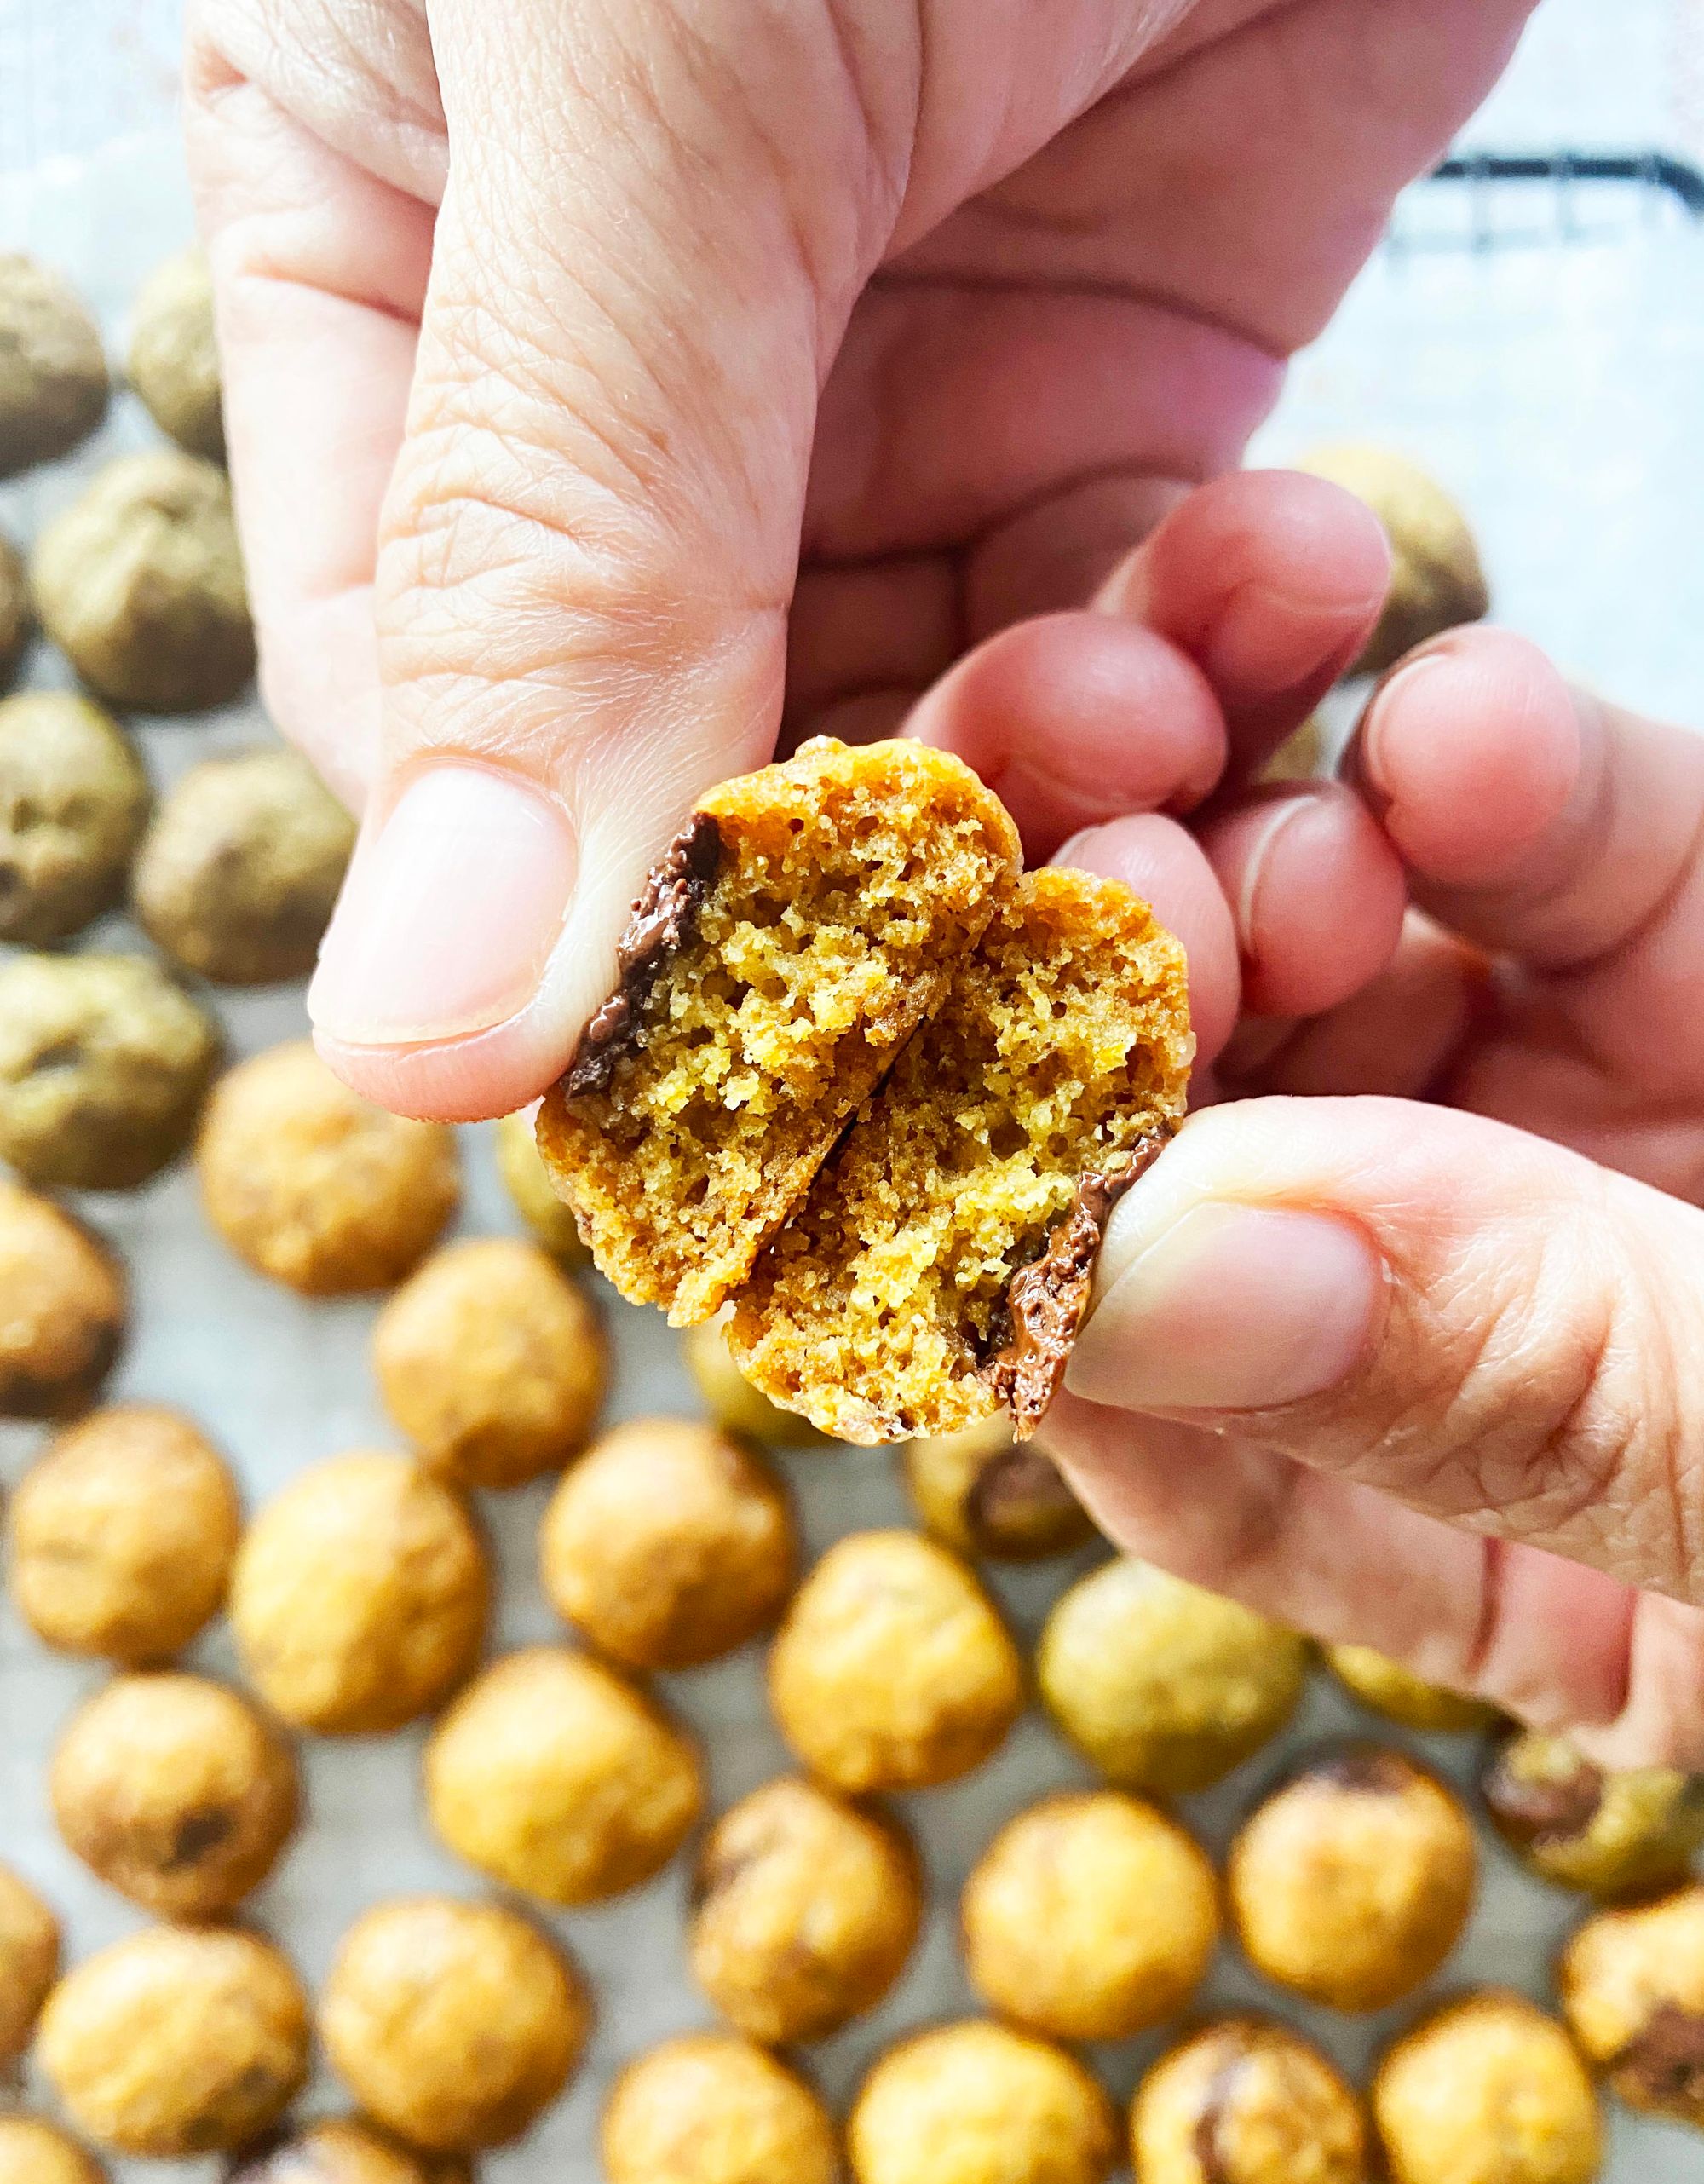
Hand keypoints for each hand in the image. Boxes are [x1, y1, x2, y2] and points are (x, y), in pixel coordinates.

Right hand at [184, 0, 1528, 1116]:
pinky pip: (1146, 632)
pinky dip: (1227, 686)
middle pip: (705, 766)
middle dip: (889, 896)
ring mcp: (871, 375)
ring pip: (944, 735)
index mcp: (380, 263)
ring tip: (1207, 813)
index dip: (582, 925)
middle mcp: (613, 368)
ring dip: (1088, 822)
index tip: (743, 1086)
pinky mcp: (1122, 372)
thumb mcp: (652, 56)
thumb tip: (417, 1028)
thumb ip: (545, 534)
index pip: (432, 710)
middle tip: (1058, 968)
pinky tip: (1295, 623)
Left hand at [1056, 637, 1703, 1769]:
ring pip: (1366, 977)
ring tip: (1307, 781)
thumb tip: (1140, 1285)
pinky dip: (1518, 789)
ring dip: (1298, 851)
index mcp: (1524, 1576)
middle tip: (1105, 876)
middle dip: (1154, 1012)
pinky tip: (1478, 731)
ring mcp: (1624, 1140)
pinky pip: (1577, 864)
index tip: (989, 1115)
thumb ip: (1540, 1404)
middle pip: (1231, 1167)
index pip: (1192, 1432)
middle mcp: (1528, 1348)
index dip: (1058, 1270)